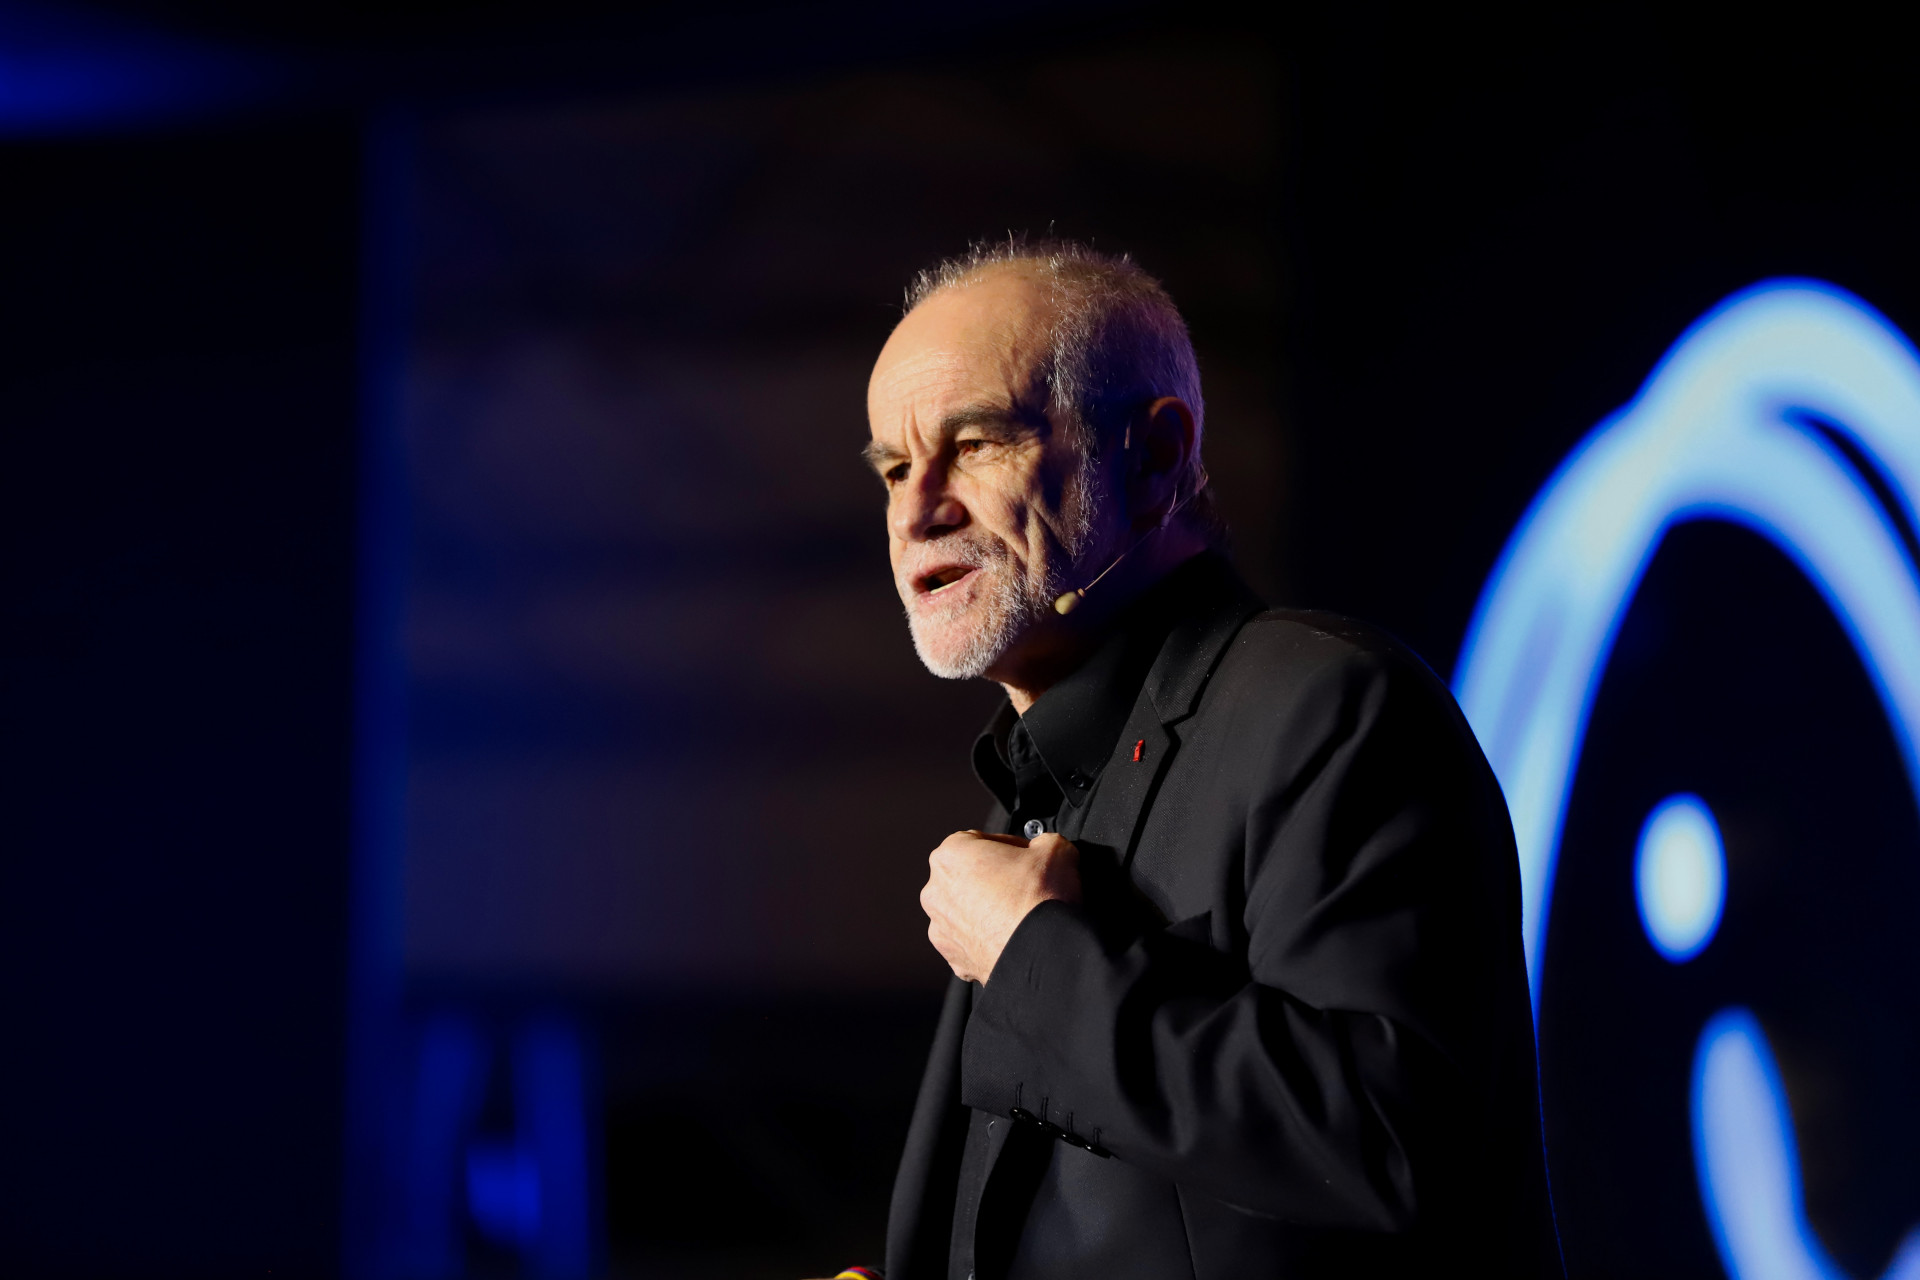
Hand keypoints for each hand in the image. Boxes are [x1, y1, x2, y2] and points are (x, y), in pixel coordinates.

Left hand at [921, 829, 1081, 982]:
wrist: (1042, 955)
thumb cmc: (1040, 900)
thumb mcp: (1056, 849)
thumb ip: (1044, 840)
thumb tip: (1045, 848)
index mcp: (951, 854)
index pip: (980, 840)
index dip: (1009, 847)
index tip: (1026, 857)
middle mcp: (936, 890)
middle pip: (968, 876)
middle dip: (994, 879)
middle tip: (1025, 885)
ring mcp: (941, 928)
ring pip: (966, 910)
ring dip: (988, 910)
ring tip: (1020, 914)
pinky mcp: (953, 958)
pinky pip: (970, 940)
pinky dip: (987, 938)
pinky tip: (1012, 936)